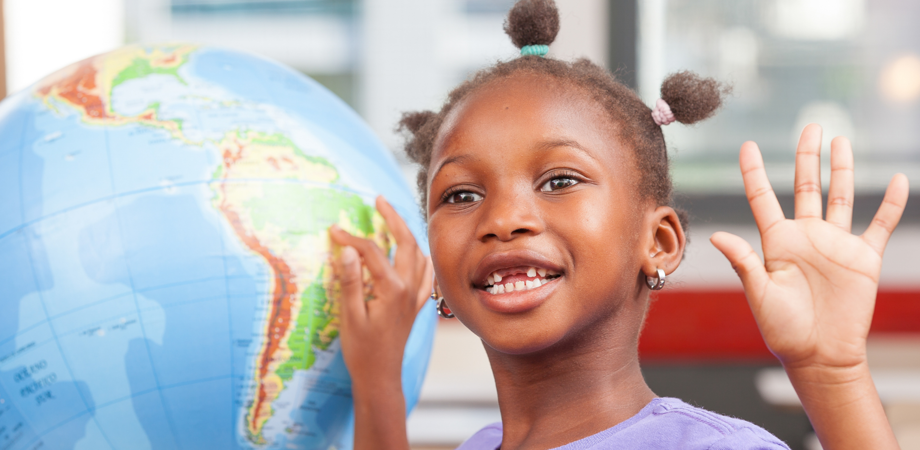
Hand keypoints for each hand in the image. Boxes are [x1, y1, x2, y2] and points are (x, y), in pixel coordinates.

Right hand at [329, 196, 431, 449]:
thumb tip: (347, 251)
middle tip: (379, 200)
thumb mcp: (350, 316)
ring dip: (407, 233)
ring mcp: (415, 295)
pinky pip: (425, 272)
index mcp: (392, 288)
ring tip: (393, 219)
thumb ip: (349, 281)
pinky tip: (413, 252)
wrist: (381, 376)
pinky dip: (419, 255)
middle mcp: (409, 288)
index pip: (371, 251)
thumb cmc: (362, 350)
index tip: (333, 230)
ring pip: (419, 254)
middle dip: (393, 217)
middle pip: (405, 242)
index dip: (351, 238)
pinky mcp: (416, 303)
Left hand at [711, 124, 906, 448]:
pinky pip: (880, 225)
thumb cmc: (783, 329)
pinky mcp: (863, 258)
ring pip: (841, 197)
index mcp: (776, 242)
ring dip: (842, 169)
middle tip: (811, 125)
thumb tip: (717, 237)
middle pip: (806, 186)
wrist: (820, 355)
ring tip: (842, 140)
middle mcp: (805, 236)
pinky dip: (891, 204)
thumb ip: (744, 263)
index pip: (762, 198)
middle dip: (807, 156)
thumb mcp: (760, 294)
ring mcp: (835, 244)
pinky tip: (899, 181)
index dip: (754, 172)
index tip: (747, 145)